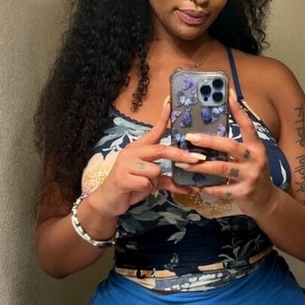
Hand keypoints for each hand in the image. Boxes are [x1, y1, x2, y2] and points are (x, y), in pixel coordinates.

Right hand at [90, 101, 204, 217]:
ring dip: (154, 183)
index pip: (153, 131)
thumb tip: (187, 186)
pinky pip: (147, 183)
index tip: (170, 104)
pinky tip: (137, 190)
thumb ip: (165, 179)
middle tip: (196, 160)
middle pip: (161, 150)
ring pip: (155, 171)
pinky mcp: (122, 177)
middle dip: (180, 156)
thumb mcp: (149, 181)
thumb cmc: (130, 187)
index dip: (163, 118)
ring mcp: (125, 164)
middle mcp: (132, 152)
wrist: (108, 200)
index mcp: (138, 149)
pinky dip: (147, 190)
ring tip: (145, 186)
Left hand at [175, 93, 277, 217]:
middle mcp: (255, 159)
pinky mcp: (243, 193)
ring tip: (183, 164)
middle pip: (230, 146)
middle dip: (208, 141)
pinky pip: (221, 189)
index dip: (238, 110)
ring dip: (200, 166)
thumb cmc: (254, 173)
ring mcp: (250, 176)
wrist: (267, 200)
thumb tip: (222, 120)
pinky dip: (207, 187)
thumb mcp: (252, 155)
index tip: (227, 94)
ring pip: (221, 168)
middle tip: (189, 137)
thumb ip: (239, 142)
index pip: (247, 125)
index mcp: (256, 146)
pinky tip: (196, 185)